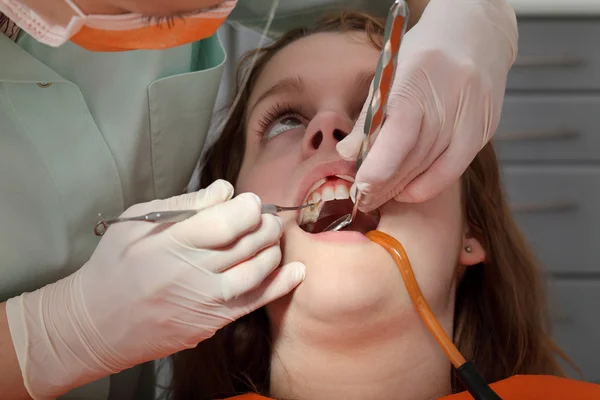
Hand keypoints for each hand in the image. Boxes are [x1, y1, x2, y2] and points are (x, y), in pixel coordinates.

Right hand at [5, 179, 304, 398]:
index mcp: (170, 244)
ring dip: (273, 249)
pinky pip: (255, 303)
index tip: (250, 200)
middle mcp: (191, 274)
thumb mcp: (138, 223)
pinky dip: (281, 285)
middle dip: (265, 223)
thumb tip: (225, 190)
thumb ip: (185, 204)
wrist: (98, 324)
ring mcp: (205, 302)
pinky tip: (296, 270)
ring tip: (272, 235)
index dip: (248, 207)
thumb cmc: (116, 266)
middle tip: (265, 215)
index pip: (225, 222)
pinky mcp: (213, 323)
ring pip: (257, 271)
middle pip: (246, 244)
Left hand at [337, 0, 517, 210]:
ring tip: (381, 197)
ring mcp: (473, 115)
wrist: (478, 34)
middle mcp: (452, 98)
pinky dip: (430, 183)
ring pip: (435, 167)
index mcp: (420, 77)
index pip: (400, 132)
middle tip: (362, 200)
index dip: (380, 166)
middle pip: (416, 156)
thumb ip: (370, 114)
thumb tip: (348, 153)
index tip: (360, 186)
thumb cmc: (424, 53)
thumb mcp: (389, 72)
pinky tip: (410, 189)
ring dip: (404, 188)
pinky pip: (455, 167)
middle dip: (385, 184)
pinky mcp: (485, 129)